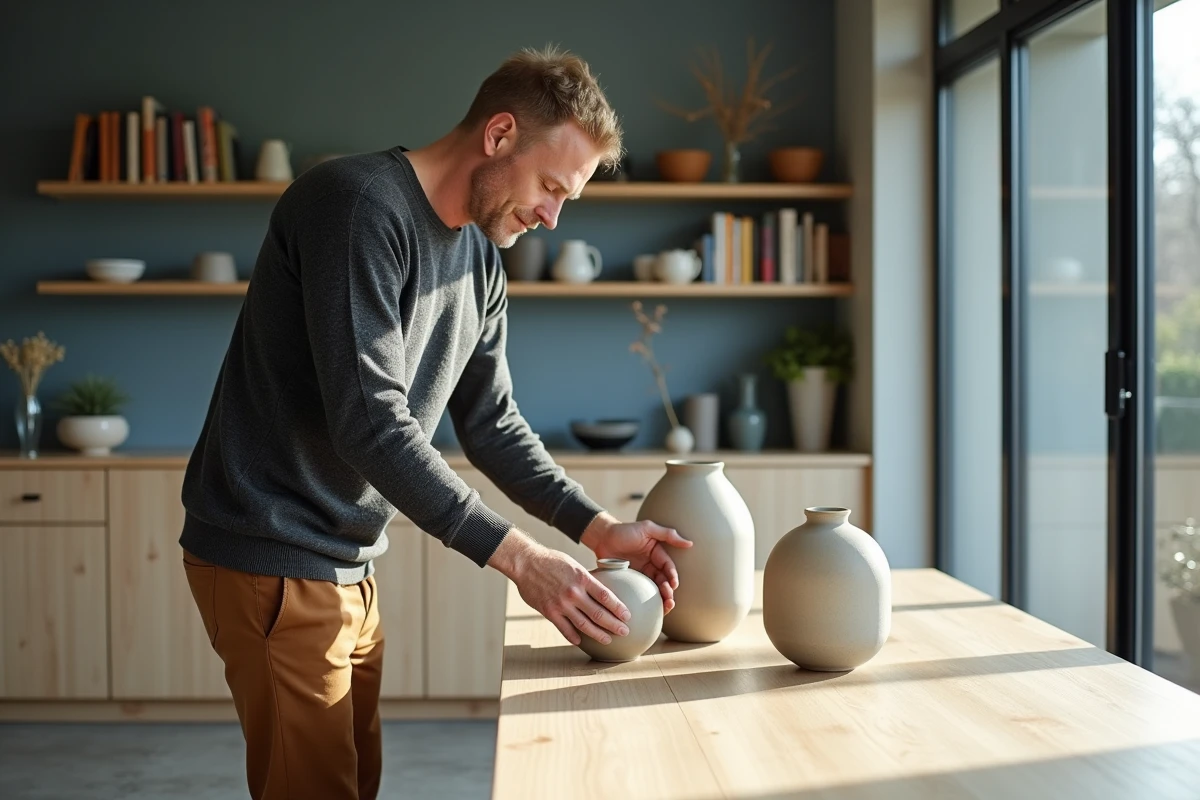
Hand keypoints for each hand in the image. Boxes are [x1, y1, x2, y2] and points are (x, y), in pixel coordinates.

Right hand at [489, 530, 630, 646]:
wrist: (525, 562)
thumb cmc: (551, 560)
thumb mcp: (573, 564)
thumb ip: (586, 578)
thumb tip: (601, 589)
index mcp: (582, 578)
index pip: (606, 596)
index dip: (618, 608)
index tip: (628, 616)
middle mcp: (573, 592)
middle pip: (598, 614)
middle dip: (614, 625)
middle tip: (624, 632)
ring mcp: (561, 604)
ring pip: (584, 625)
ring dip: (598, 634)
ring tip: (608, 640)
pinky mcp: (549, 612)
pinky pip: (565, 629)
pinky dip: (574, 637)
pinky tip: (581, 642)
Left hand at [581, 512, 691, 613]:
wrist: (601, 537)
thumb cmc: (624, 530)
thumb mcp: (648, 529)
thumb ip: (668, 535)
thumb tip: (690, 543)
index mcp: (656, 554)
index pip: (668, 567)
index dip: (672, 577)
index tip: (673, 585)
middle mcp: (650, 565)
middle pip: (663, 581)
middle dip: (669, 592)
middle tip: (670, 602)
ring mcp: (640, 574)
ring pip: (654, 589)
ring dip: (661, 598)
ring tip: (665, 607)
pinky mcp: (630, 581)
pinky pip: (639, 592)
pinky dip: (646, 601)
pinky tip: (648, 608)